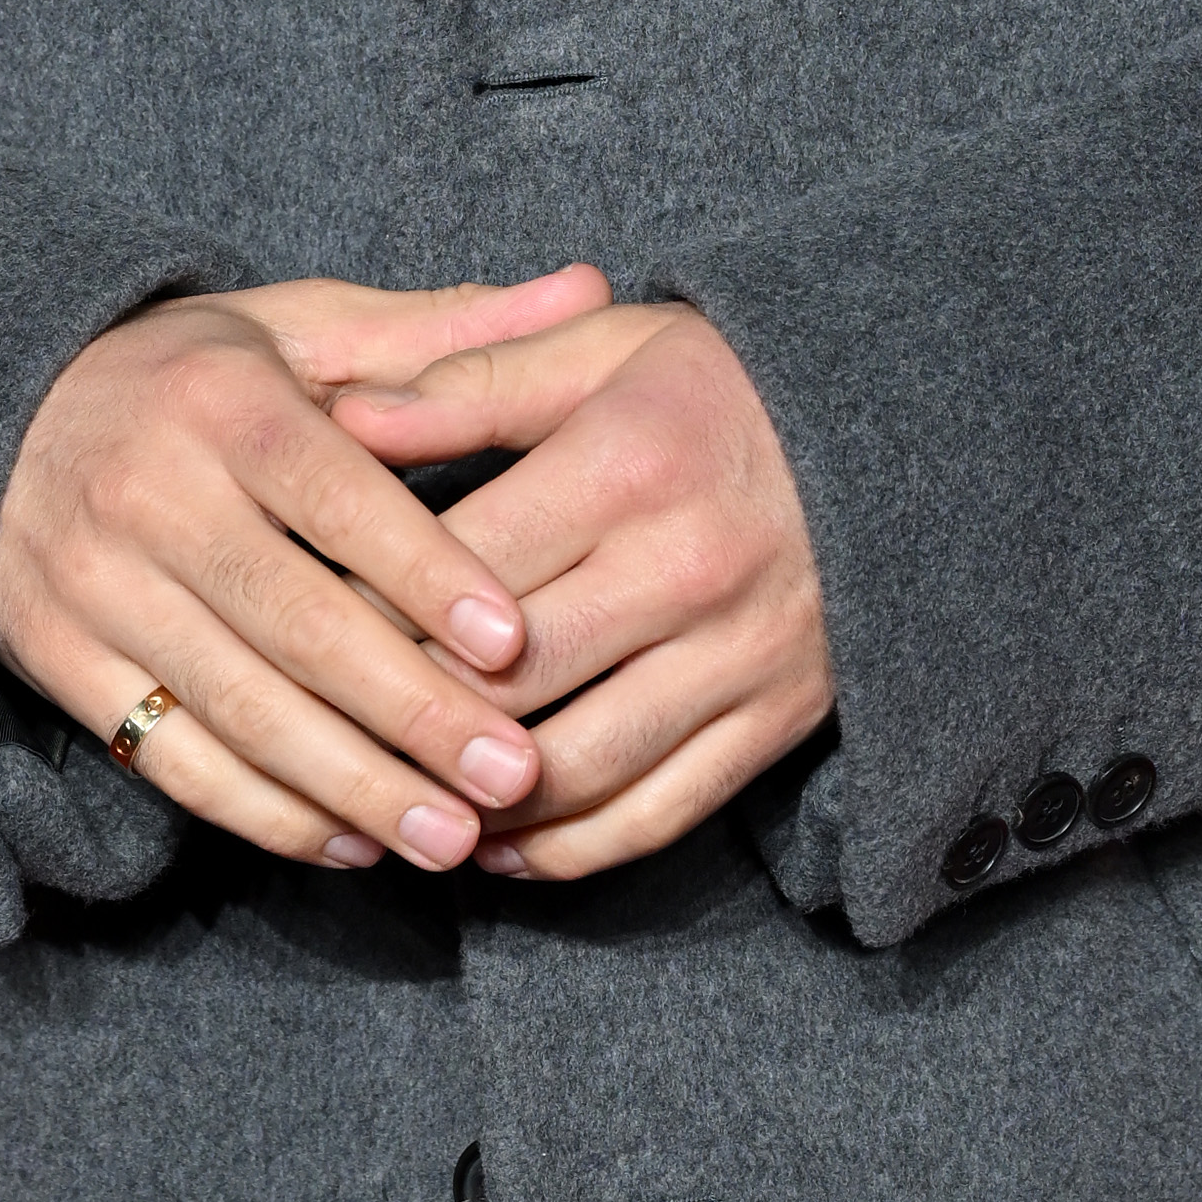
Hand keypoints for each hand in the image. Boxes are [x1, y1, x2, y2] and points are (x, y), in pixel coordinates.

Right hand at [0, 266, 602, 871]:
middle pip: (295, 622)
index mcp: (223, 403)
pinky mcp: (59, 661)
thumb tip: (591, 285)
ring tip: (451, 838)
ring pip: (236, 707)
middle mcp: (150, 494)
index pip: (338, 499)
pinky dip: (261, 811)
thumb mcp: (303, 324)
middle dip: (411, 711)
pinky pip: (168, 756)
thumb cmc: (193, 373)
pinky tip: (348, 842)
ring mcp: (96, 587)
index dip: (427, 573)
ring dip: (351, 786)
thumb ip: (447, 329)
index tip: (514, 644)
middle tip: (513, 776)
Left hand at [328, 302, 832, 879]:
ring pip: (575, 770)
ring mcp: (740, 656)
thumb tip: (344, 420)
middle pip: (509, 680)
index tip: (302, 627)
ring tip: (400, 802)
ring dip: (475, 805)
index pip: (463, 568)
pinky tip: (495, 846)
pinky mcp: (776, 722)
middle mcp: (688, 569)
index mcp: (631, 464)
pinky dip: (565, 852)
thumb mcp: (603, 349)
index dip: (368, 609)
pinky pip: (656, 816)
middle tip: (327, 731)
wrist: (899, 434)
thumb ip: (472, 381)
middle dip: (407, 718)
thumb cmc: (718, 384)